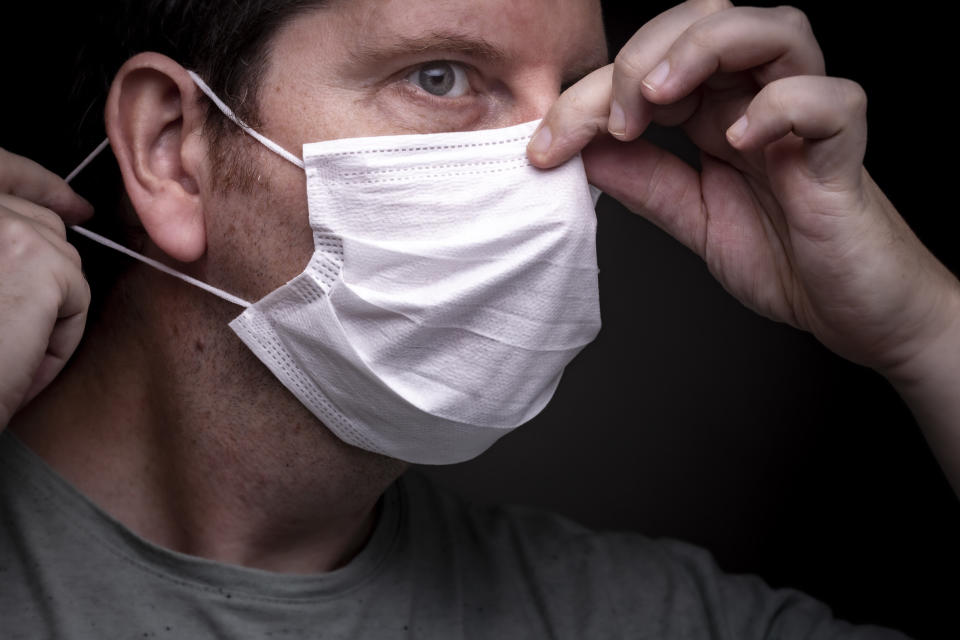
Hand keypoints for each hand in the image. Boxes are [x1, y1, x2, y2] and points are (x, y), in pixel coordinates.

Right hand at [0, 148, 92, 427]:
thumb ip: (2, 244)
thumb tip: (60, 217)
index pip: (2, 170)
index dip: (38, 182)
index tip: (74, 203)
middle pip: (42, 224)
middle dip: (48, 274)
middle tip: (31, 322)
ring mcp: (4, 224)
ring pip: (63, 262)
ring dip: (48, 311)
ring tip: (7, 350)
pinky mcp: (38, 259)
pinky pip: (77, 298)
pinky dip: (60, 338)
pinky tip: (22, 360)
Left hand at [527, 0, 959, 378]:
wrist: (855, 312)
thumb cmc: (787, 259)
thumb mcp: (692, 218)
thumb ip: (644, 182)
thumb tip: (581, 152)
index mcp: (720, 112)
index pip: (654, 66)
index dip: (591, 95)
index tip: (546, 145)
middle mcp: (762, 102)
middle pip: (709, 20)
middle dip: (643, 55)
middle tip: (611, 118)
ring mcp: (806, 121)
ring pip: (774, 29)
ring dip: (703, 52)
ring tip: (658, 100)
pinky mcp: (844, 153)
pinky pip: (829, 100)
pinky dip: (781, 106)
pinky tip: (739, 141)